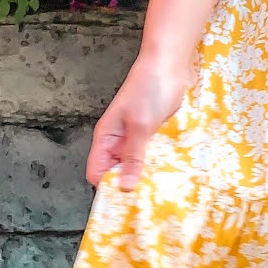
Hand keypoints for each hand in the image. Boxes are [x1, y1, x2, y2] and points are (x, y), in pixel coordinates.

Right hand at [86, 53, 192, 189]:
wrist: (168, 65)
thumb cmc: (148, 89)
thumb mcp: (140, 126)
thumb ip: (133, 157)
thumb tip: (124, 187)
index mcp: (106, 138)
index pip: (97, 173)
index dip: (108, 188)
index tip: (126, 203)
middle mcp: (118, 142)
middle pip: (116, 173)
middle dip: (129, 186)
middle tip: (148, 201)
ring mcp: (136, 139)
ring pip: (135, 167)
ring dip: (146, 177)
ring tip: (161, 191)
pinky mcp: (152, 135)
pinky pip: (151, 157)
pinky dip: (157, 165)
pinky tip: (170, 174)